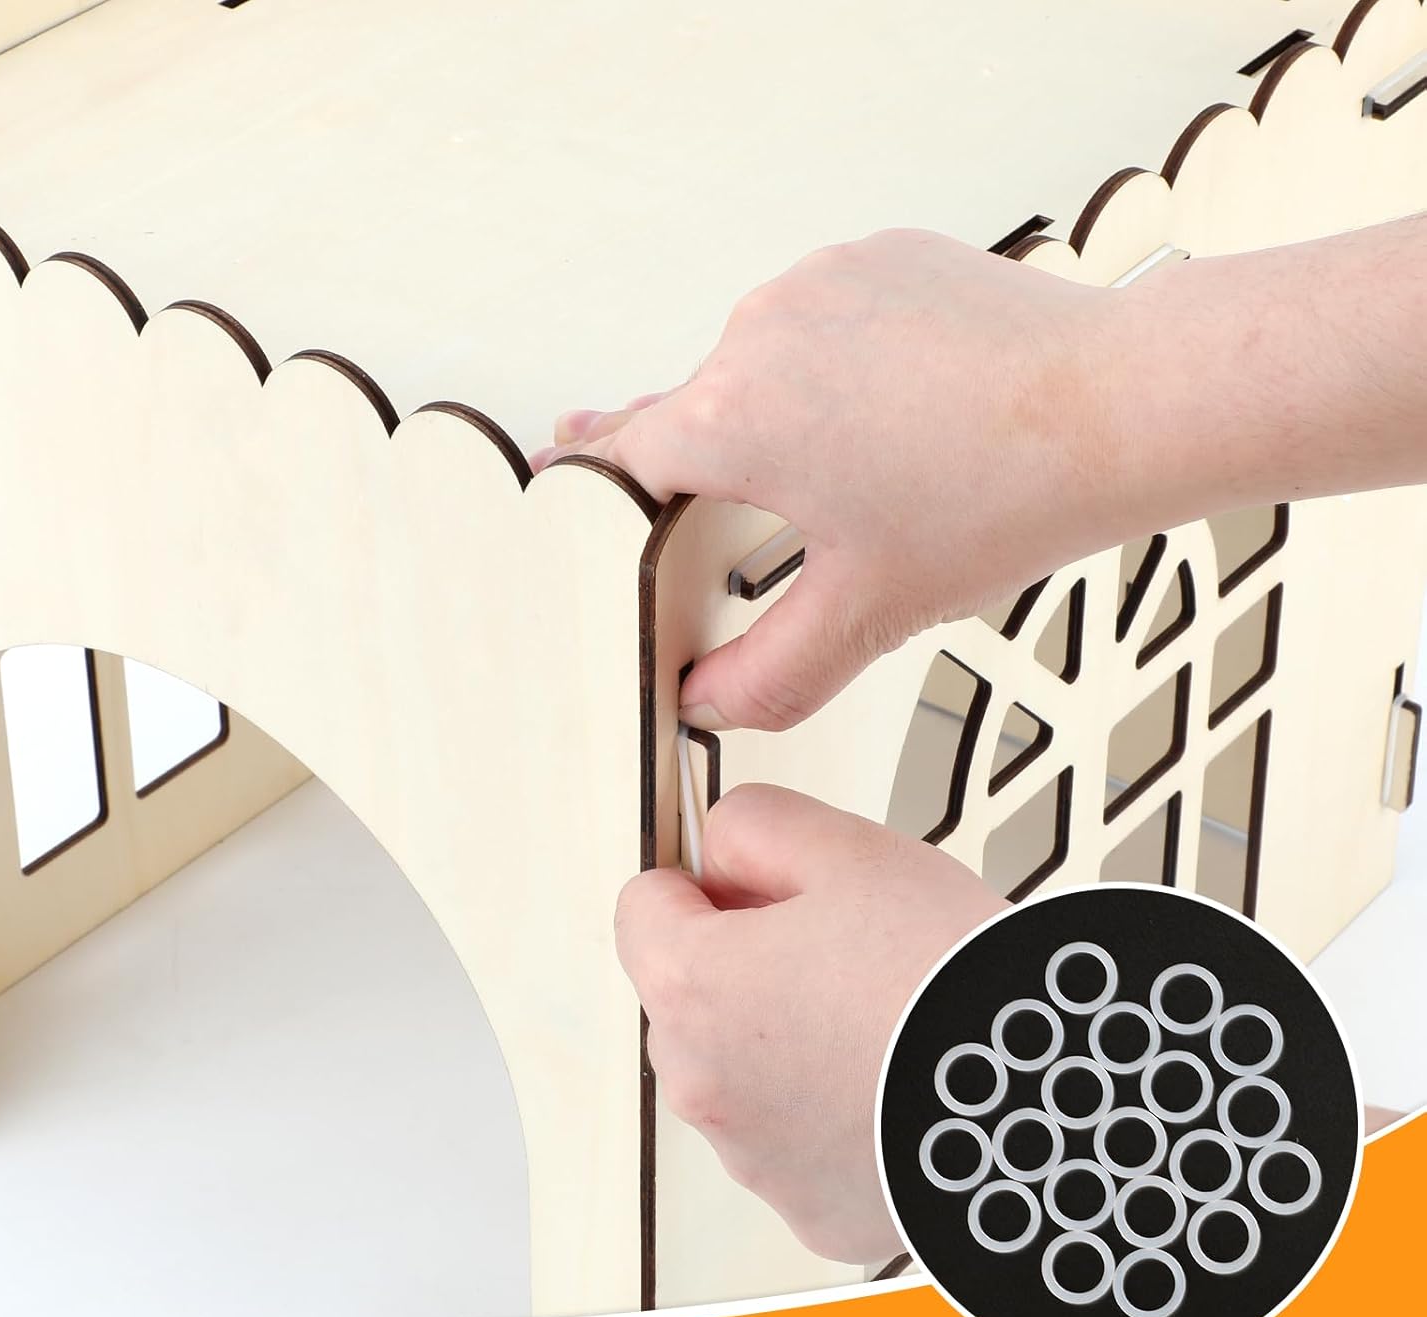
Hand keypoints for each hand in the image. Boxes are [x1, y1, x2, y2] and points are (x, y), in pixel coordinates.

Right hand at [542, 218, 1426, 732]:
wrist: (1117, 405)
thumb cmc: (1003, 496)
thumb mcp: (866, 614)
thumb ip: (765, 677)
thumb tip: (707, 700)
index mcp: (734, 419)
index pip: (618, 458)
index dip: (586, 484)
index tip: (558, 480)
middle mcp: (757, 334)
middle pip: (689, 413)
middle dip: (714, 468)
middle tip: (766, 510)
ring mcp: (815, 283)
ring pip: (755, 367)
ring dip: (782, 417)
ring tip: (871, 467)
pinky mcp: (868, 257)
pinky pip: (816, 320)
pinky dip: (834, 365)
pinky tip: (897, 411)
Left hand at [615, 782, 1006, 1263]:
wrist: (1042, 1095)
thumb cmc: (947, 976)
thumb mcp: (848, 848)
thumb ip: (753, 825)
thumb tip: (720, 850)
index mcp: (692, 983)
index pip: (641, 908)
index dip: (704, 885)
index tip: (759, 892)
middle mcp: (699, 1082)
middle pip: (688, 996)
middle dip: (744, 967)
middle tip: (842, 953)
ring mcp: (750, 1157)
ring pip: (739, 1073)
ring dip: (782, 1046)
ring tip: (879, 1022)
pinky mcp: (807, 1209)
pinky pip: (794, 1143)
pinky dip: (826, 1116)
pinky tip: (891, 1085)